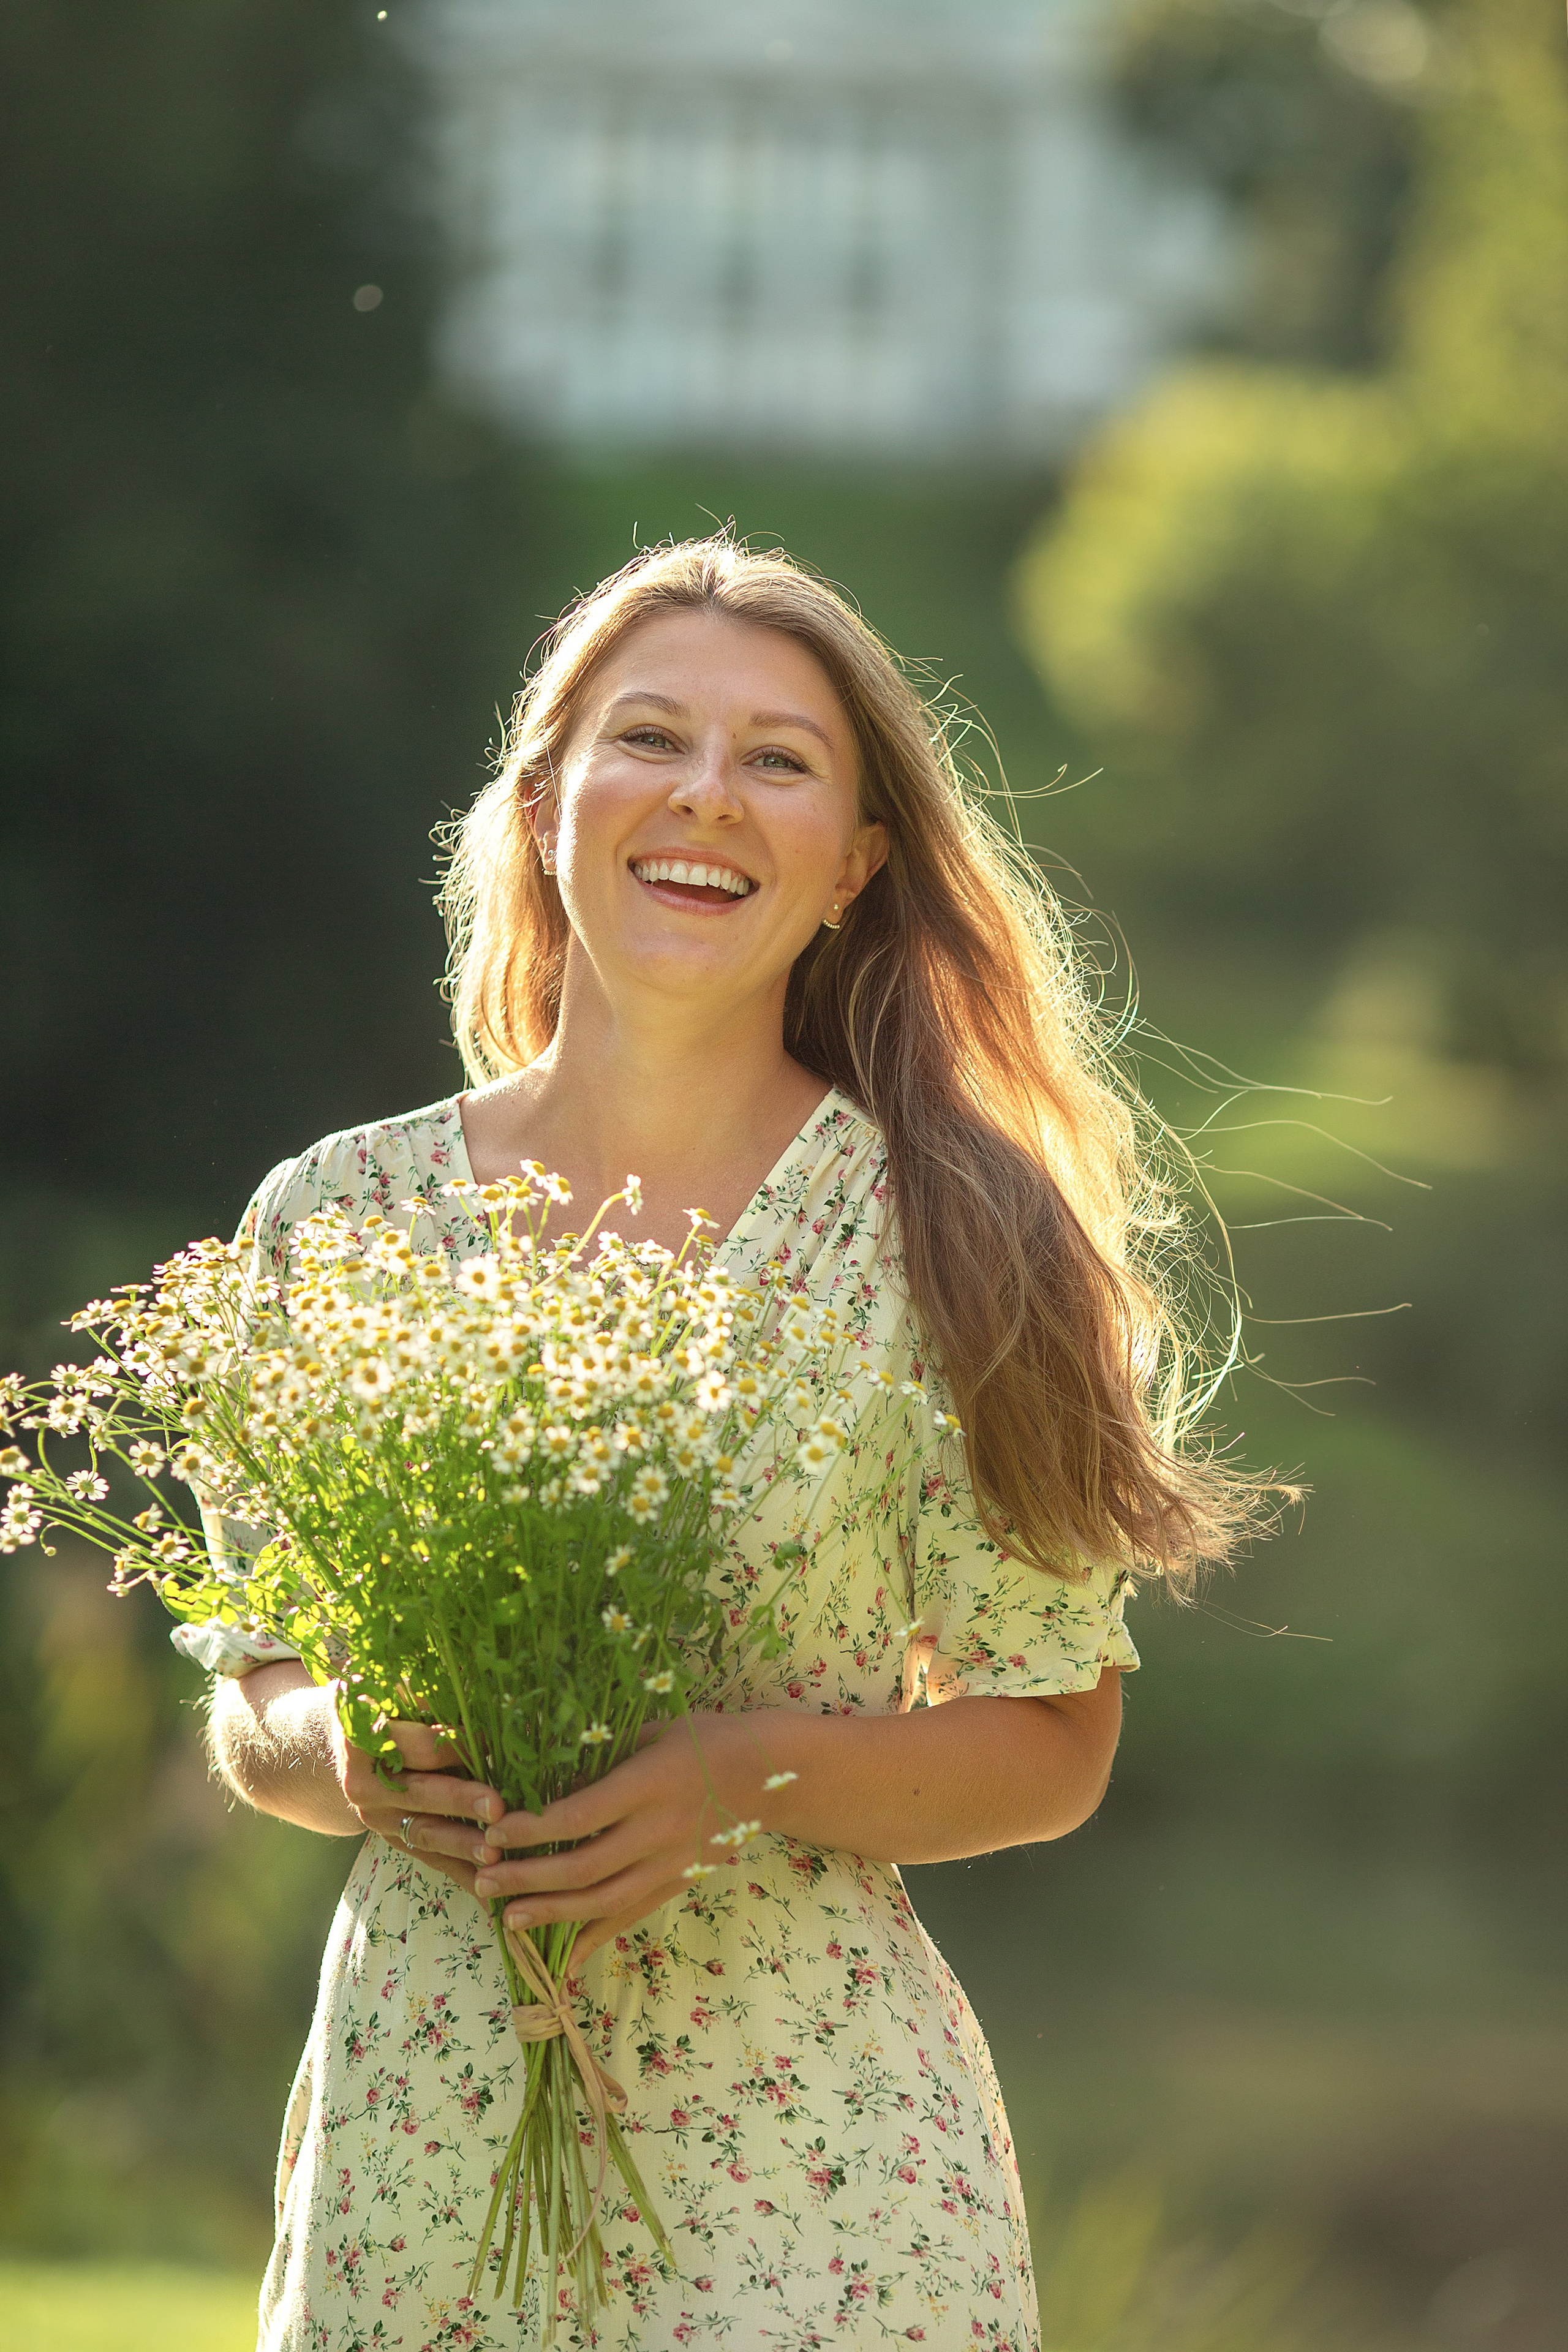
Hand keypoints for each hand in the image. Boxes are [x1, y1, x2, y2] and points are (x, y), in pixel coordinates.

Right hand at [334, 1710, 506, 1897]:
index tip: (495, 1744)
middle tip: (498, 1807)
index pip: (417, 1747)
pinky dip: (460, 1874)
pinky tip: (490, 1893)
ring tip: (496, 1855)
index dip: (457, 1745)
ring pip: (423, 1833)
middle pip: (419, 1793)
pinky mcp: (390, 1838)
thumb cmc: (381, 1702)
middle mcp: (363, 1784)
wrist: (338, 1739)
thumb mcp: (396, 1689)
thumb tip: (486, 1701)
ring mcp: (375, 1817)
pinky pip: (429, 1858)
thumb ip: (433, 1698)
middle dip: (461, 1801)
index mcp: (363, 1738)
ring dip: (461, 1845)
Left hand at [473, 1712, 776, 1973]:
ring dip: (550, 1913)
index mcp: (650, 1784)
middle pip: (584, 1867)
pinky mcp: (679, 1884)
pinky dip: (593, 1939)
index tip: (495, 1833)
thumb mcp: (651, 1731)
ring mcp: (671, 1865)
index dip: (533, 1829)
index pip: (580, 1815)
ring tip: (507, 1918)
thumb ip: (603, 1756)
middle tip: (484, 1881)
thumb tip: (540, 1777)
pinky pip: (630, 1917)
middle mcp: (660, 1830)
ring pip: (603, 1902)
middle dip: (528, 1878)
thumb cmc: (703, 1738)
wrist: (768, 1775)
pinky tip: (560, 1956)